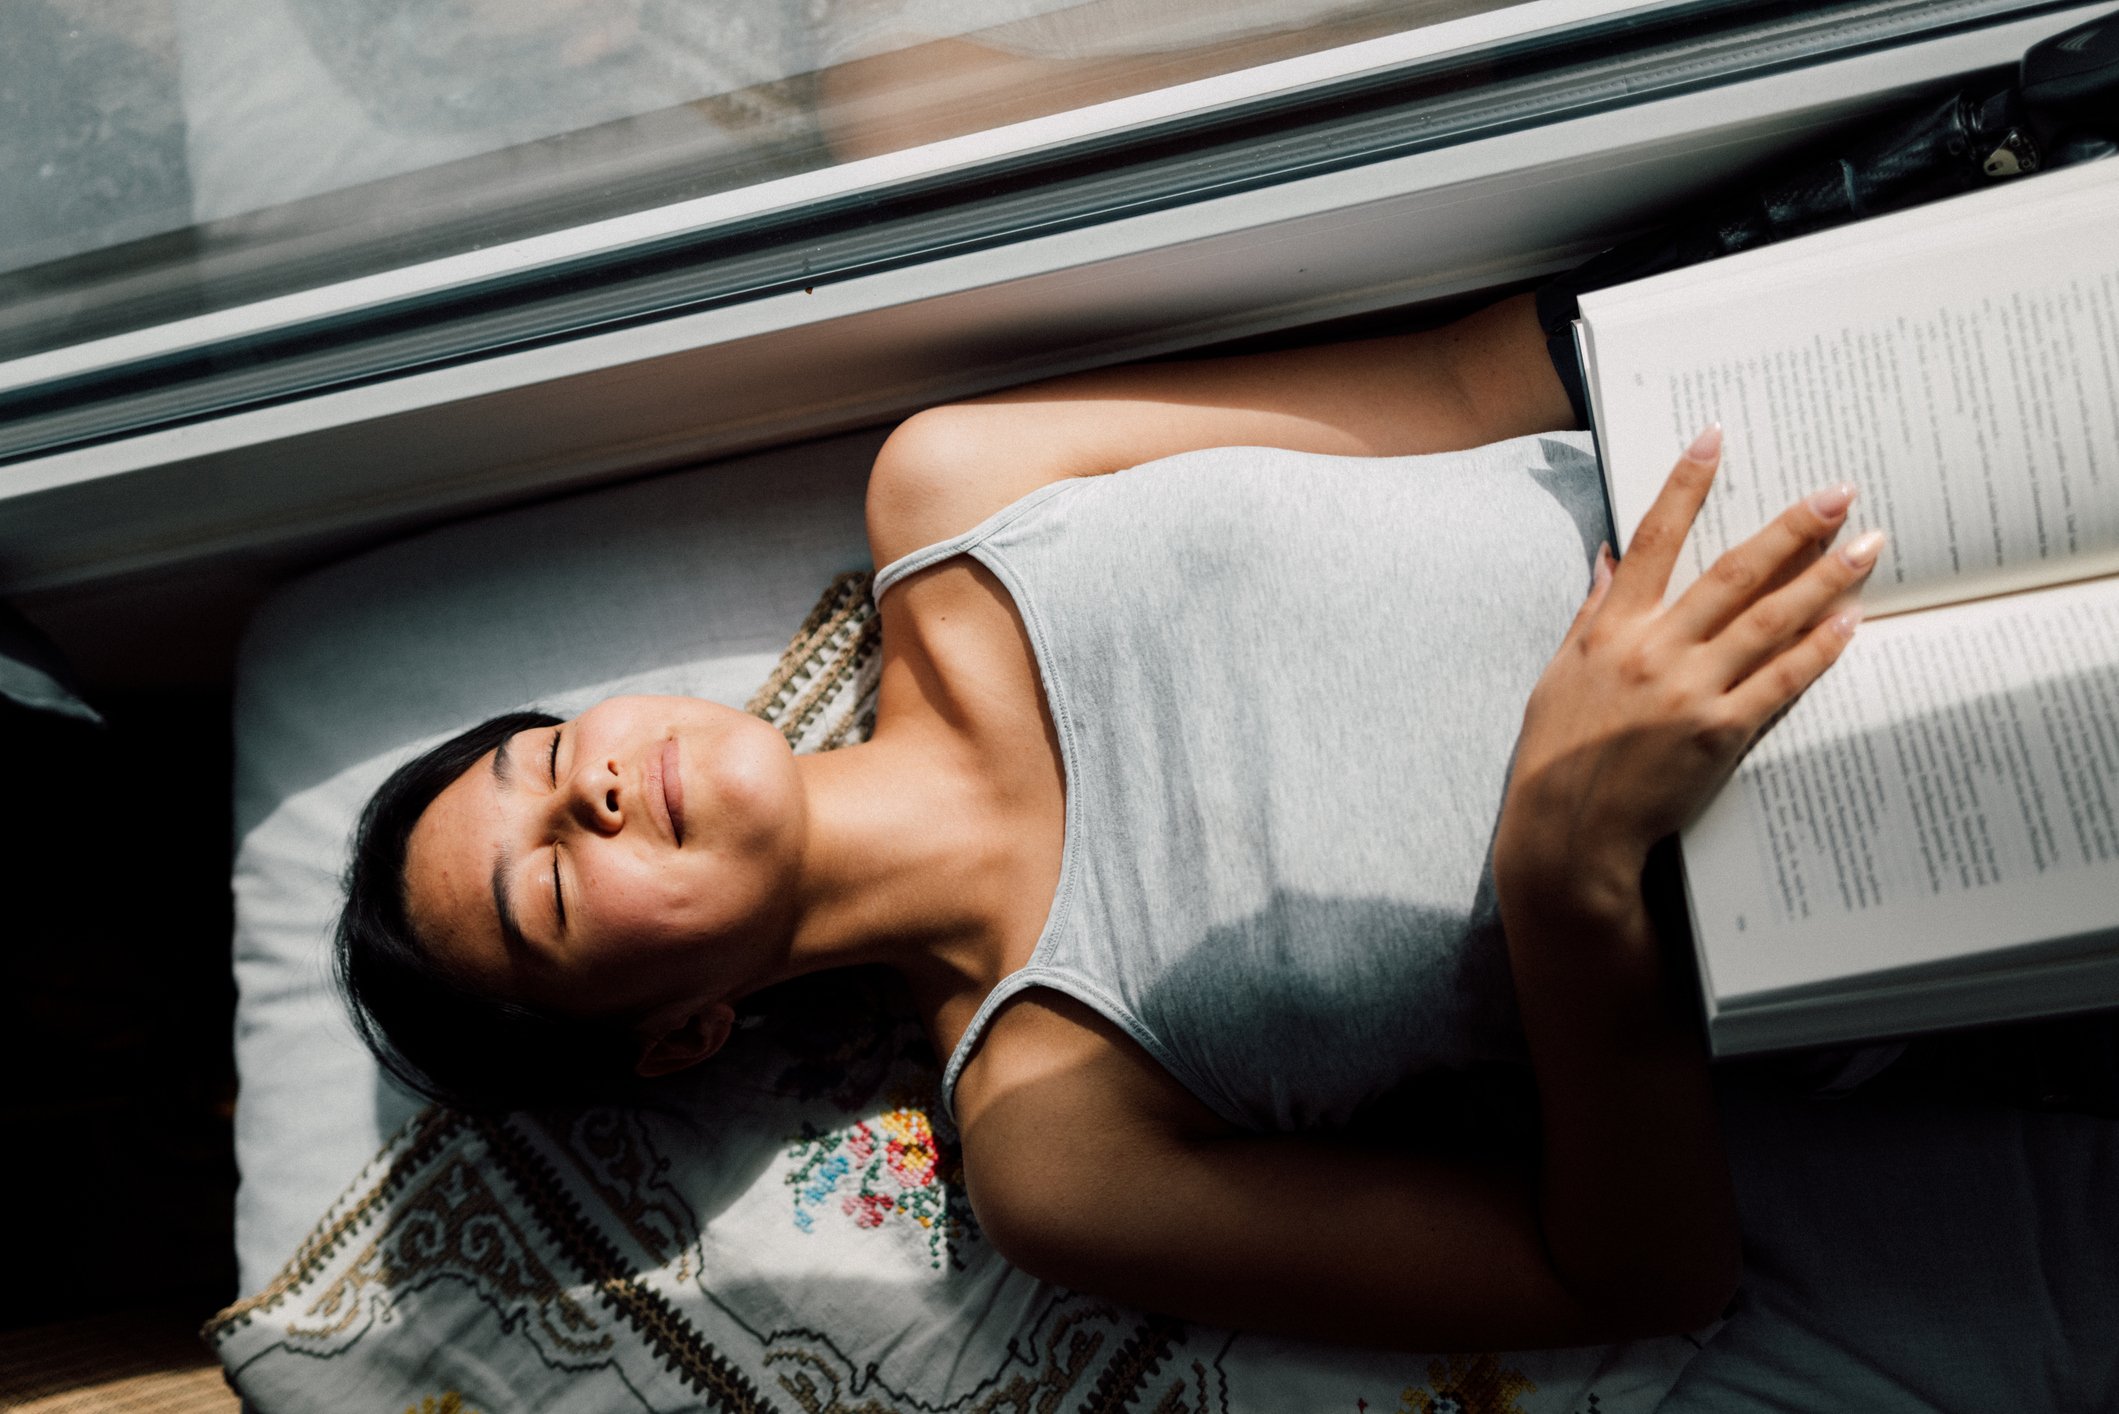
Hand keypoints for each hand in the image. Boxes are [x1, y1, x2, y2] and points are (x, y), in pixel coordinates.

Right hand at [1496, 425, 1880, 920]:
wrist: (1569, 829)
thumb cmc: (1556, 753)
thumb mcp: (1560, 672)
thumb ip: (1593, 613)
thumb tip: (1611, 559)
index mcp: (1611, 628)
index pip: (1654, 539)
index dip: (1685, 485)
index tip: (1715, 439)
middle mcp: (1653, 649)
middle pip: (1733, 572)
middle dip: (1790, 527)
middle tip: (1839, 492)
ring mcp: (1689, 691)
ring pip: (1770, 619)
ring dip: (1824, 577)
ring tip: (1868, 546)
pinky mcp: (1719, 733)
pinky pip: (1781, 681)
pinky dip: (1817, 649)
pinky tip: (1850, 620)